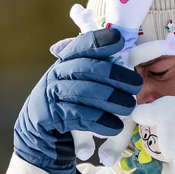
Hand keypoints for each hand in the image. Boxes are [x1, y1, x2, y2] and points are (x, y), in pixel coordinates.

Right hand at [14, 28, 142, 173]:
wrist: (38, 132)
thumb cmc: (67, 103)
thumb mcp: (77, 82)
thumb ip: (97, 69)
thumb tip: (127, 52)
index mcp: (65, 61)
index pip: (82, 45)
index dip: (101, 41)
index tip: (121, 41)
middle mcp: (56, 73)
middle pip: (86, 67)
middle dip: (115, 74)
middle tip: (137, 85)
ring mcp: (51, 94)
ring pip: (84, 91)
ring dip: (111, 99)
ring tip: (129, 107)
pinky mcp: (51, 116)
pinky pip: (79, 116)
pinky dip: (100, 121)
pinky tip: (115, 126)